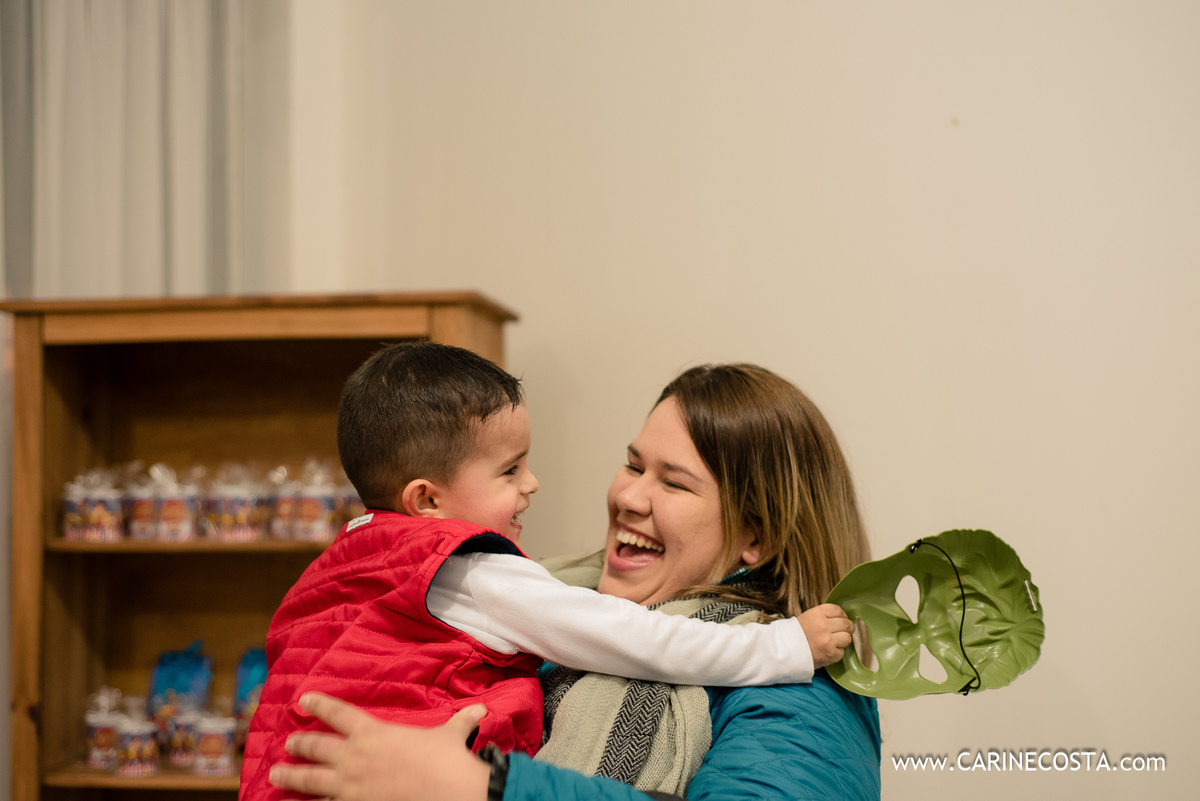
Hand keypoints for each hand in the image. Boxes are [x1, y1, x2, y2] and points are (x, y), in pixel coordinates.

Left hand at [268, 693, 490, 800]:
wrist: (450, 793)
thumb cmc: (447, 761)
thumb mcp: (451, 736)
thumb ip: (461, 722)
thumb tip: (481, 710)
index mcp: (373, 732)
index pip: (338, 712)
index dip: (318, 704)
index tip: (303, 699)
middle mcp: (354, 757)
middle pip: (315, 746)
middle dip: (299, 744)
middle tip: (288, 744)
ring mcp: (350, 786)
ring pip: (309, 781)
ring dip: (290, 778)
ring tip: (275, 776)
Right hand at [798, 603, 854, 668]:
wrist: (784, 652)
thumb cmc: (795, 635)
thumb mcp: (807, 618)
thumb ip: (823, 616)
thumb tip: (842, 618)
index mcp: (816, 614)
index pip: (838, 610)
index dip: (842, 615)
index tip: (842, 619)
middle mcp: (823, 626)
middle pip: (846, 624)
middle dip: (848, 628)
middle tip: (845, 631)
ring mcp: (828, 640)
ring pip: (847, 638)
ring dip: (843, 641)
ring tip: (835, 642)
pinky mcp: (830, 654)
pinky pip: (842, 652)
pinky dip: (837, 652)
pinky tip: (828, 651)